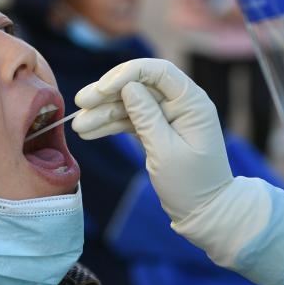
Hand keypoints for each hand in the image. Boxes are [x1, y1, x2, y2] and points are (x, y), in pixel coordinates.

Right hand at [73, 58, 232, 223]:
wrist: (205, 212)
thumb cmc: (191, 184)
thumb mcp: (166, 152)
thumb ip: (146, 117)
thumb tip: (128, 87)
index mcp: (191, 102)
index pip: (158, 72)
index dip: (126, 74)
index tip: (101, 90)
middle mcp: (180, 103)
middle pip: (139, 85)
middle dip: (108, 93)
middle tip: (80, 102)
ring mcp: (167, 116)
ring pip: (130, 104)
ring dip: (103, 112)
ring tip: (78, 126)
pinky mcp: (156, 130)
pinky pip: (130, 120)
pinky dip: (110, 125)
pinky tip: (89, 132)